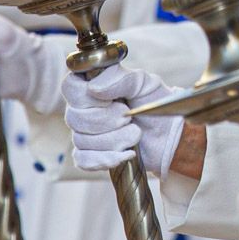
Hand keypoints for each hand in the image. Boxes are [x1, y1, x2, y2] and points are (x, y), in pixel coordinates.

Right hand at [62, 64, 183, 173]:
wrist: (169, 132)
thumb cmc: (155, 102)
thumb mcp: (143, 82)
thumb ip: (120, 79)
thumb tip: (93, 88)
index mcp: (91, 85)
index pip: (69, 88)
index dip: (88, 97)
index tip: (113, 100)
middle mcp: (82, 109)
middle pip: (75, 118)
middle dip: (107, 120)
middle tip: (128, 117)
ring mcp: (84, 133)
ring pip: (81, 140)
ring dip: (114, 140)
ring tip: (135, 133)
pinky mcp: (90, 154)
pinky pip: (83, 160)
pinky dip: (107, 159)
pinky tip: (127, 153)